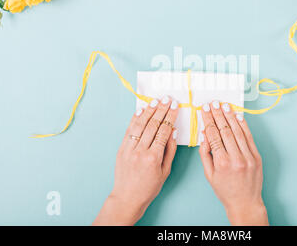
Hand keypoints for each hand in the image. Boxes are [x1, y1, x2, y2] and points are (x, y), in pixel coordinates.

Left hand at [93, 96, 178, 225]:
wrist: (128, 197)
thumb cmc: (149, 187)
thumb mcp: (165, 171)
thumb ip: (170, 150)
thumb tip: (173, 132)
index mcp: (153, 157)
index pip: (164, 131)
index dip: (170, 117)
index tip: (175, 107)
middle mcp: (140, 151)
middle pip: (152, 125)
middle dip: (161, 110)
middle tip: (167, 99)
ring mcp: (129, 149)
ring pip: (140, 124)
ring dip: (148, 111)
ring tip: (155, 101)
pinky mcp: (121, 149)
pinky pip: (129, 130)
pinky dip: (135, 119)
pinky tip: (140, 110)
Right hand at [199, 101, 267, 225]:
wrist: (245, 203)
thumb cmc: (225, 191)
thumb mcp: (209, 175)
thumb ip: (205, 154)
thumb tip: (204, 135)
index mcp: (222, 163)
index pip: (213, 135)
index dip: (208, 120)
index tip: (204, 110)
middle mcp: (236, 158)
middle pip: (225, 130)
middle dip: (217, 114)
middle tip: (213, 103)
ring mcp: (248, 157)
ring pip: (237, 131)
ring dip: (230, 116)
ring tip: (224, 106)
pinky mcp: (257, 156)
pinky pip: (249, 137)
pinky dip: (243, 125)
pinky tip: (238, 116)